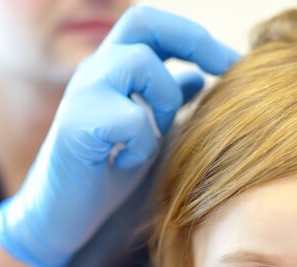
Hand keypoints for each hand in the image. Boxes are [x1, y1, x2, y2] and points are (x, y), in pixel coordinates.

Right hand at [0, 6, 238, 266]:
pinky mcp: (75, 127)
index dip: (196, 37)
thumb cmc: (104, 174)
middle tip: (226, 70)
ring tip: (157, 134)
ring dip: (165, 100)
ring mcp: (82, 94)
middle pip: (144, 20)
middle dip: (193, 40)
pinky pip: (131, 119)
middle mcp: (94, 71)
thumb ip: (166, 100)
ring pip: (140, 62)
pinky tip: (127, 163)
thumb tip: (198, 76)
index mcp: (112, 69)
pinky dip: (142, 145)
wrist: (61, 216)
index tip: (234, 64)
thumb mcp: (147, 131)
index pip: (153, 25)